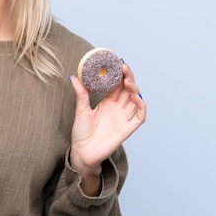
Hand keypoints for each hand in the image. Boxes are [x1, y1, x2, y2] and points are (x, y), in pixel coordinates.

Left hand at [69, 63, 145, 185]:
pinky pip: (139, 117)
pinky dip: (142, 107)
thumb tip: (73, 77)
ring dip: (135, 89)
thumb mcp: (81, 110)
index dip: (119, 74)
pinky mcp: (127, 129)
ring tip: (128, 80)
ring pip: (135, 100)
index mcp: (107, 103)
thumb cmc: (81, 133)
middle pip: (128, 90)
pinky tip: (137, 98)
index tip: (118, 63)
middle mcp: (117, 109)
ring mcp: (123, 118)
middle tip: (124, 68)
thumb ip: (81, 94)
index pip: (117, 85)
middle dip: (128, 77)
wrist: (82, 152)